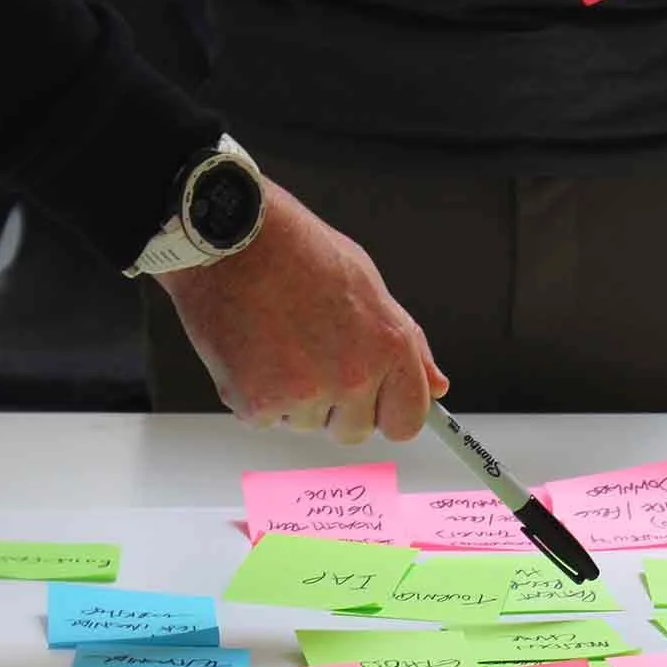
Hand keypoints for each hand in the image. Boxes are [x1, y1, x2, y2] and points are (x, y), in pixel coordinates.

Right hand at [159, 181, 447, 445]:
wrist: (230, 235)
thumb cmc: (297, 251)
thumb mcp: (369, 285)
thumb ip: (407, 343)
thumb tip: (437, 386)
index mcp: (389, 347)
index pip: (407, 423)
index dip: (387, 412)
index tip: (373, 401)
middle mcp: (352, 377)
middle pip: (353, 431)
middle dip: (335, 407)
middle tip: (309, 355)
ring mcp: (304, 394)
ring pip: (306, 425)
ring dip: (292, 398)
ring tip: (276, 341)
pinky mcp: (257, 403)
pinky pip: (264, 420)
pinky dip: (254, 394)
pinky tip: (250, 349)